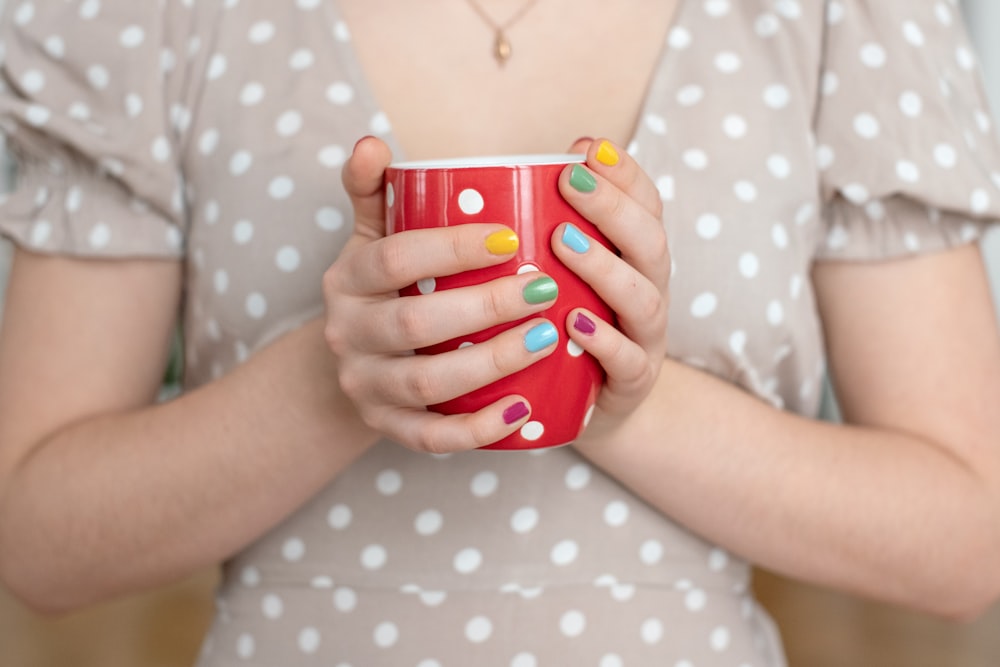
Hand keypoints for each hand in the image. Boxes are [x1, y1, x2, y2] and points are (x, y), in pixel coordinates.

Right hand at [321, 137, 561, 452]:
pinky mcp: (388, 428)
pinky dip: (480, 428)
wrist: (358, 360)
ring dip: (492, 362)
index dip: (452, 247)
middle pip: (415, 325)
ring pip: (428, 384)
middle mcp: (347, 335)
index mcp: (348, 280)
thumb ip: (374, 191)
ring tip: (546, 338)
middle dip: (486, 306)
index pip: (396, 258)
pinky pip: (433, 438)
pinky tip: (525, 407)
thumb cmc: (384, 288)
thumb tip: (372, 143)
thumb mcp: (372, 237)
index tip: (511, 237)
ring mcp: (366, 386)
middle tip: (545, 288)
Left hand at [556, 138, 670, 445]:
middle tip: (570, 182)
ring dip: (606, 268)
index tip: (586, 147)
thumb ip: (538, 233)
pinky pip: (626, 362)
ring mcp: (645, 339)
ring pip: (644, 299)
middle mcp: (648, 292)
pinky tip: (573, 323)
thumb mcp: (558, 278)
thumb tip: (489, 181)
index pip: (645, 205)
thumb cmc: (560, 331)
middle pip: (651, 243)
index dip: (624, 173)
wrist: (587, 412)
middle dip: (613, 208)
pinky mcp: (632, 384)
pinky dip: (603, 341)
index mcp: (633, 259)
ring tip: (564, 242)